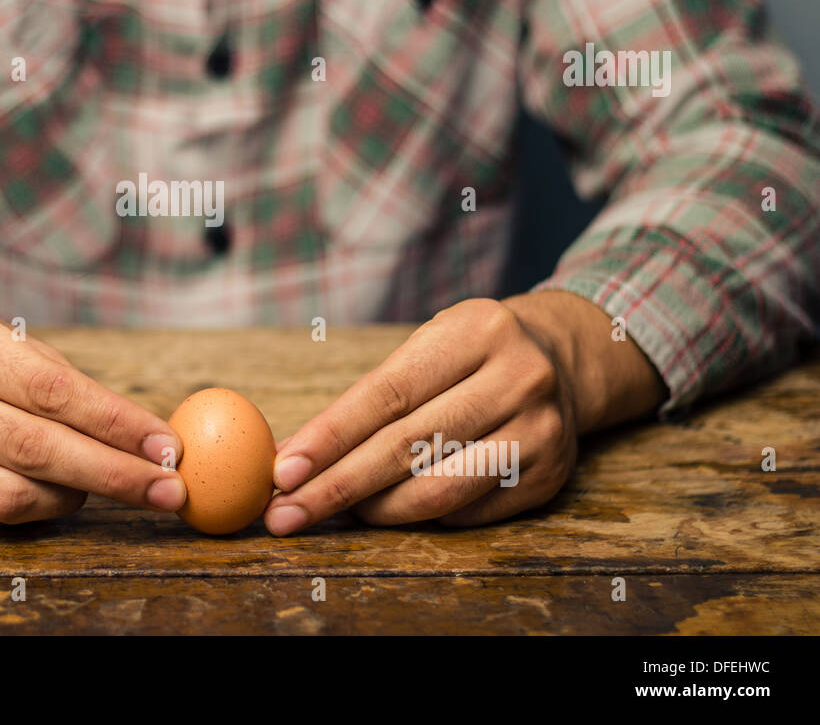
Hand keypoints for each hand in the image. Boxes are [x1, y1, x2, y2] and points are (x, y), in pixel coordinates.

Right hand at [0, 283, 185, 523]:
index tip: (165, 445)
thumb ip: (58, 379)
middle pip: (34, 449)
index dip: (115, 422)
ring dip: (78, 495)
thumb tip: (140, 432)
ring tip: (114, 483)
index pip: (49, 391)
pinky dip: (40, 506)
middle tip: (170, 489)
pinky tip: (64, 490)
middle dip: (113, 474)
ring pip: (12, 495)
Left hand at [264, 292, 666, 532]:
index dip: (330, 437)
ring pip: (438, 489)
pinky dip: (417, 514)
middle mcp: (518, 378)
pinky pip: (466, 511)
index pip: (388, 394)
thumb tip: (293, 454)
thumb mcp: (428, 346)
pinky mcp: (549, 476)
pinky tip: (386, 509)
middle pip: (407, 446)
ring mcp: (540, 430)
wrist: (561, 362)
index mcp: (477, 330)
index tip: (284, 470)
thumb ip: (369, 396)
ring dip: (373, 508)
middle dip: (336, 484)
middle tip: (285, 512)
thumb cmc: (467, 356)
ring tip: (331, 510)